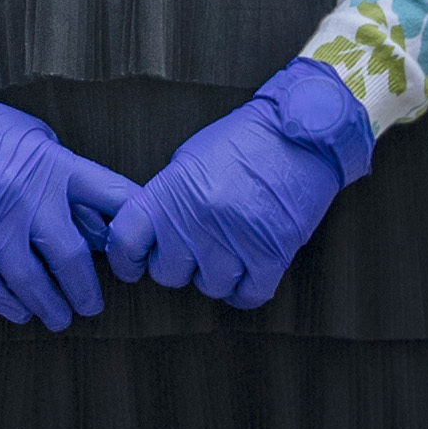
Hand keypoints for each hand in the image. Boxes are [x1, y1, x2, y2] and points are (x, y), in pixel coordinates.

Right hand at [0, 33, 141, 331]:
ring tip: (59, 317)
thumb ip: (67, 178)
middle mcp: (26, 196)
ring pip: (30, 280)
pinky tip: (20, 311)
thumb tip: (97, 225)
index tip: (135, 258)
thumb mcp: (37, 139)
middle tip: (91, 306)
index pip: (113, 200)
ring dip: (50, 306)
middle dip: (86, 291)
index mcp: (55, 166)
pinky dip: (8, 303)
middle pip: (71, 257)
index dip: (131, 234)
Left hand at [102, 59, 378, 310]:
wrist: (302, 132)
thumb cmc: (244, 141)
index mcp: (171, 191)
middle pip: (167, 273)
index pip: (126, 242)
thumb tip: (147, 238)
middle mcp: (198, 219)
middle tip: (194, 247)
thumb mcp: (188, 161)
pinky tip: (250, 270)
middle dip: (177, 264)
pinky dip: (247, 289)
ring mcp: (236, 240)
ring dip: (216, 275)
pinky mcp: (272, 255)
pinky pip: (248, 296)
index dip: (124, 259)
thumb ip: (165, 201)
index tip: (132, 264)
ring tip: (229, 249)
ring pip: (209, 287)